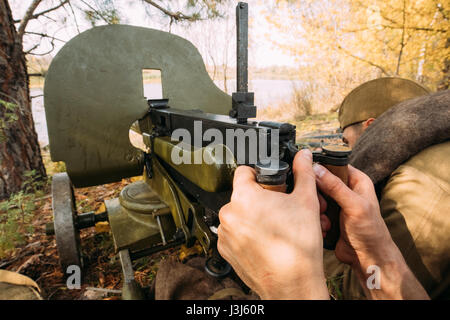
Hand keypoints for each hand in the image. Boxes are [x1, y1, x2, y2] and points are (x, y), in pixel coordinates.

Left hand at [217, 149, 329, 299]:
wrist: (293, 284)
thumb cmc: (298, 246)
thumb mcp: (306, 201)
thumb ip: (303, 173)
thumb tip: (304, 157)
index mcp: (244, 196)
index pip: (243, 171)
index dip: (259, 173)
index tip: (269, 182)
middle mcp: (228, 214)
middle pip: (242, 195)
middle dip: (258, 198)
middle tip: (277, 207)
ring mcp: (225, 234)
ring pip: (238, 215)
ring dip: (251, 217)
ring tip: (273, 227)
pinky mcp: (225, 251)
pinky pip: (234, 234)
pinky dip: (246, 234)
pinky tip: (265, 241)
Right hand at [313, 164, 391, 266]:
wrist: (368, 258)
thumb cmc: (370, 232)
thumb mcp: (354, 206)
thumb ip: (336, 187)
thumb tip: (317, 168)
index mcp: (356, 180)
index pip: (333, 165)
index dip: (321, 169)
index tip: (311, 177)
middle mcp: (345, 189)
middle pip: (320, 181)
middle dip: (317, 195)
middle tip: (324, 207)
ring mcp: (335, 203)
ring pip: (314, 197)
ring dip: (317, 209)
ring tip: (326, 221)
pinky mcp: (327, 215)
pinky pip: (314, 211)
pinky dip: (317, 219)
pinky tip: (326, 228)